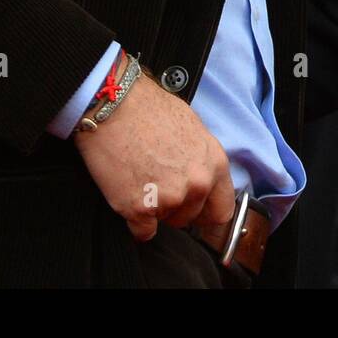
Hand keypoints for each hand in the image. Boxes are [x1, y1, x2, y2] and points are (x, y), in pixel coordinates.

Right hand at [72, 73, 233, 248]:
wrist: (115, 106)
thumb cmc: (150, 110)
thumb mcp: (193, 129)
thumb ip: (202, 160)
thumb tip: (201, 179)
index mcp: (215, 163)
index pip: (222, 210)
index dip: (207, 212)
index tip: (197, 211)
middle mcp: (197, 184)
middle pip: (191, 218)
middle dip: (176, 207)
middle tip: (159, 184)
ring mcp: (169, 198)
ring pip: (165, 222)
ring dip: (154, 210)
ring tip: (142, 179)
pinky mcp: (139, 209)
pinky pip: (142, 232)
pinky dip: (134, 219)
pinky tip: (128, 193)